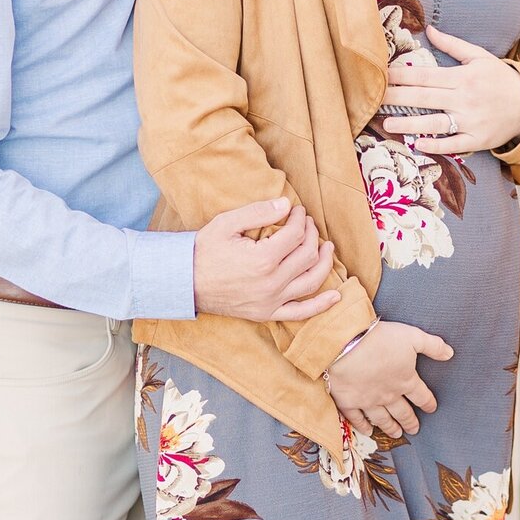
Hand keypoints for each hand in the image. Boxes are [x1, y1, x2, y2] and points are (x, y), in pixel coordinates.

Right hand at [194, 198, 340, 322]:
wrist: (184, 282)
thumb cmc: (203, 251)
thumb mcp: (227, 223)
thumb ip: (258, 213)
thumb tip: (286, 205)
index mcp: (263, 259)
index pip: (296, 235)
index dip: (301, 219)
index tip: (297, 210)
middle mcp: (271, 283)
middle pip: (308, 255)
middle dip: (312, 234)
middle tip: (307, 223)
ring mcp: (270, 301)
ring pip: (311, 281)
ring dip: (324, 262)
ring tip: (328, 248)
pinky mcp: (266, 313)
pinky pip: (300, 313)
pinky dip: (320, 305)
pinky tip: (335, 296)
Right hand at [328, 321, 452, 438]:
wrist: (346, 345)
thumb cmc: (381, 339)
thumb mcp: (412, 337)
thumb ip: (433, 346)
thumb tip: (451, 353)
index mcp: (406, 380)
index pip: (421, 396)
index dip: (428, 403)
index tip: (432, 409)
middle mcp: (389, 395)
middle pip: (403, 412)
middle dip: (410, 421)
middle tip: (414, 430)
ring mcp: (368, 401)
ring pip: (382, 419)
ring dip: (390, 427)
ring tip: (397, 434)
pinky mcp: (349, 402)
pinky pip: (357, 419)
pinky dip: (363, 426)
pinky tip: (368, 432)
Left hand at [383, 24, 519, 154]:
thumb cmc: (500, 78)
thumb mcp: (479, 56)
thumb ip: (452, 44)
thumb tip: (428, 29)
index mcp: (462, 76)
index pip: (425, 76)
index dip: (401, 75)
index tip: (381, 75)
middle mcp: (464, 98)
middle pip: (424, 98)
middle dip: (397, 98)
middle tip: (373, 99)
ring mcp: (471, 121)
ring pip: (435, 123)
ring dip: (410, 124)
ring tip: (387, 124)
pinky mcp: (478, 140)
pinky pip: (455, 144)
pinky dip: (437, 145)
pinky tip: (418, 145)